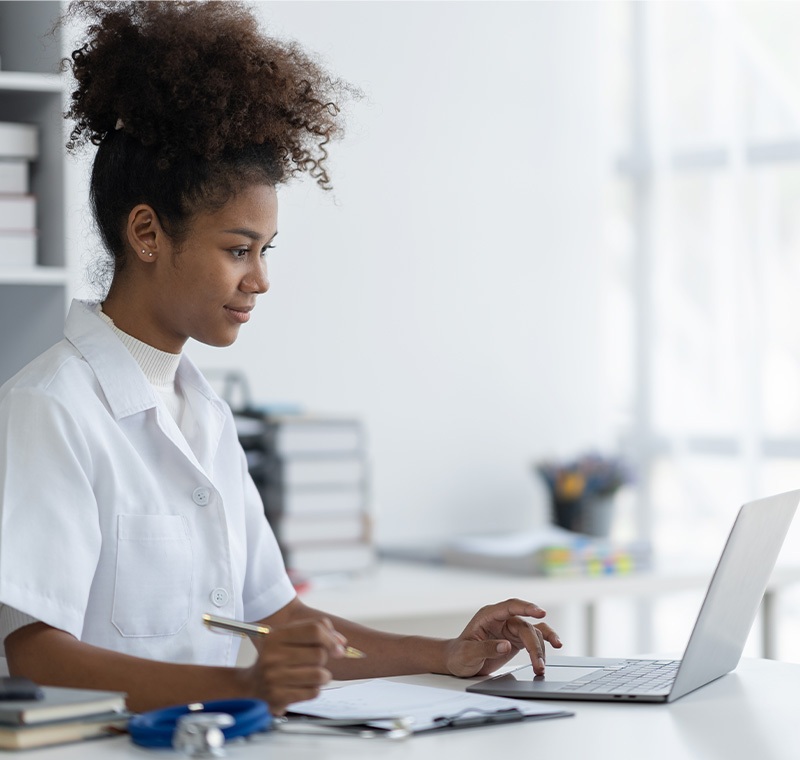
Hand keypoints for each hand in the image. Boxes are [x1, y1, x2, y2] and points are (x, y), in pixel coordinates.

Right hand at [239, 617, 348, 714]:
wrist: (250, 687)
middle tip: (314, 662)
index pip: (315, 629)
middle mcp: (272, 655)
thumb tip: (341, 643)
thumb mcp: (288, 638)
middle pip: (320, 653)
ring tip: (312, 676)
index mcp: (275, 635)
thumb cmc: (277, 659)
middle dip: (324, 659)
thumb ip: (316, 632)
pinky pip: (313, 692)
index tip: (339, 648)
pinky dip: (314, 690)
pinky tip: (302, 687)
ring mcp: (274, 677)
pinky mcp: (278, 697)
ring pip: (320, 674)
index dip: (332, 638)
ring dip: (322, 676)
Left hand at [442, 598, 561, 677]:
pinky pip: (535, 638)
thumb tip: (506, 645)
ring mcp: (510, 629)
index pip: (510, 606)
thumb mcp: (467, 654)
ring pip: (533, 633)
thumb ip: (486, 648)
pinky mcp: (516, 640)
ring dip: (540, 650)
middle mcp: (502, 620)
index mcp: (488, 616)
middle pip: (525, 627)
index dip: (526, 607)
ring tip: (540, 668)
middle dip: (534, 646)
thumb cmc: (458, 655)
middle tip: (538, 665)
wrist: (457, 662)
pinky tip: (556, 645)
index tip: (540, 612)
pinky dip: (545, 642)